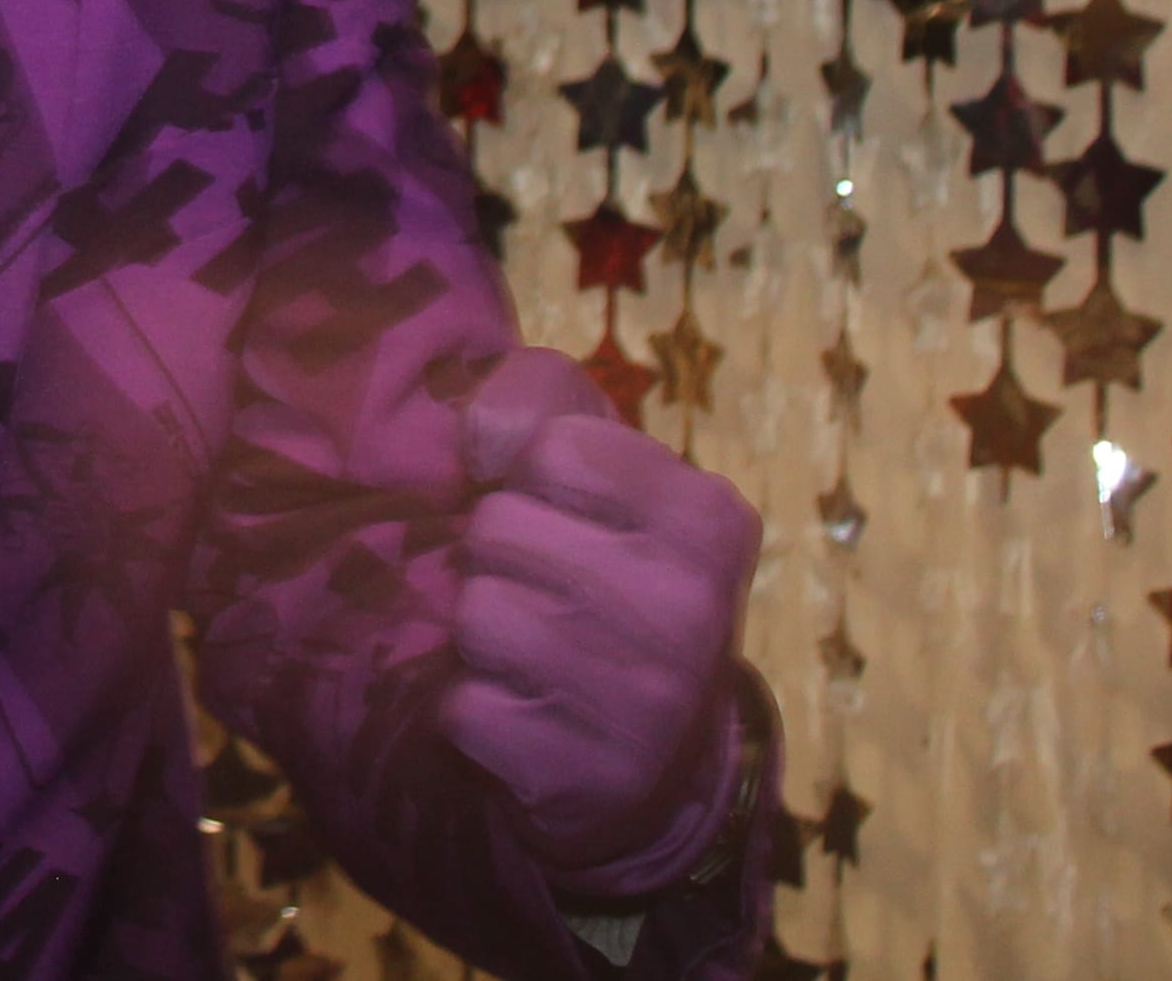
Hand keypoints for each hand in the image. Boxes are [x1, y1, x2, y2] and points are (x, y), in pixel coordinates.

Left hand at [438, 350, 759, 883]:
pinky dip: (472, 709)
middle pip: (497, 529)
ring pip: (477, 616)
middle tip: (542, 589)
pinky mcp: (585, 775)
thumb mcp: (600, 465)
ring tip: (530, 650)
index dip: (526, 473)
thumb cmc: (608, 573)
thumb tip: (482, 434)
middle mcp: (692, 609)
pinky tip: (524, 712)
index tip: (559, 511)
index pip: (552, 445)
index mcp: (708, 518)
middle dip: (497, 555)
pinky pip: (463, 709)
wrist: (653, 760)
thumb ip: (537, 396)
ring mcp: (645, 703)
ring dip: (478, 632)